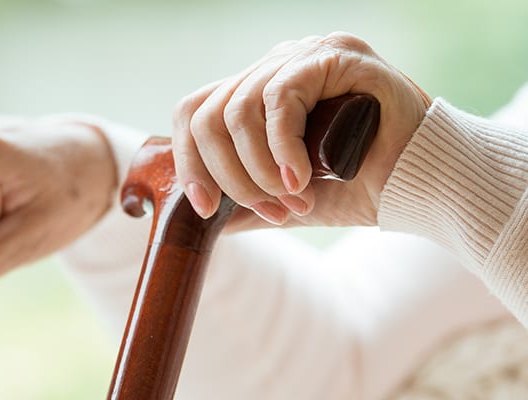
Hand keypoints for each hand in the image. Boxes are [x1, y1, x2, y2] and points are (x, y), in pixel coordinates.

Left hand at [172, 32, 430, 229]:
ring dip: (258, 169)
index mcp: (258, 92)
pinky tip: (300, 179)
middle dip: (229, 176)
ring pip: (238, 109)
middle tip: (270, 209)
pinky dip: (282, 147)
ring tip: (294, 199)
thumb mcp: (284, 199)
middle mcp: (275, 66)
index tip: (205, 209)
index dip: (190, 162)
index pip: (197, 113)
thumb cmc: (360, 188)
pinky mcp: (334, 56)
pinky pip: (280, 98)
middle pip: (209, 114)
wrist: (423, 186)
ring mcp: (303, 55)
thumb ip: (244, 201)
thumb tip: (199, 218)